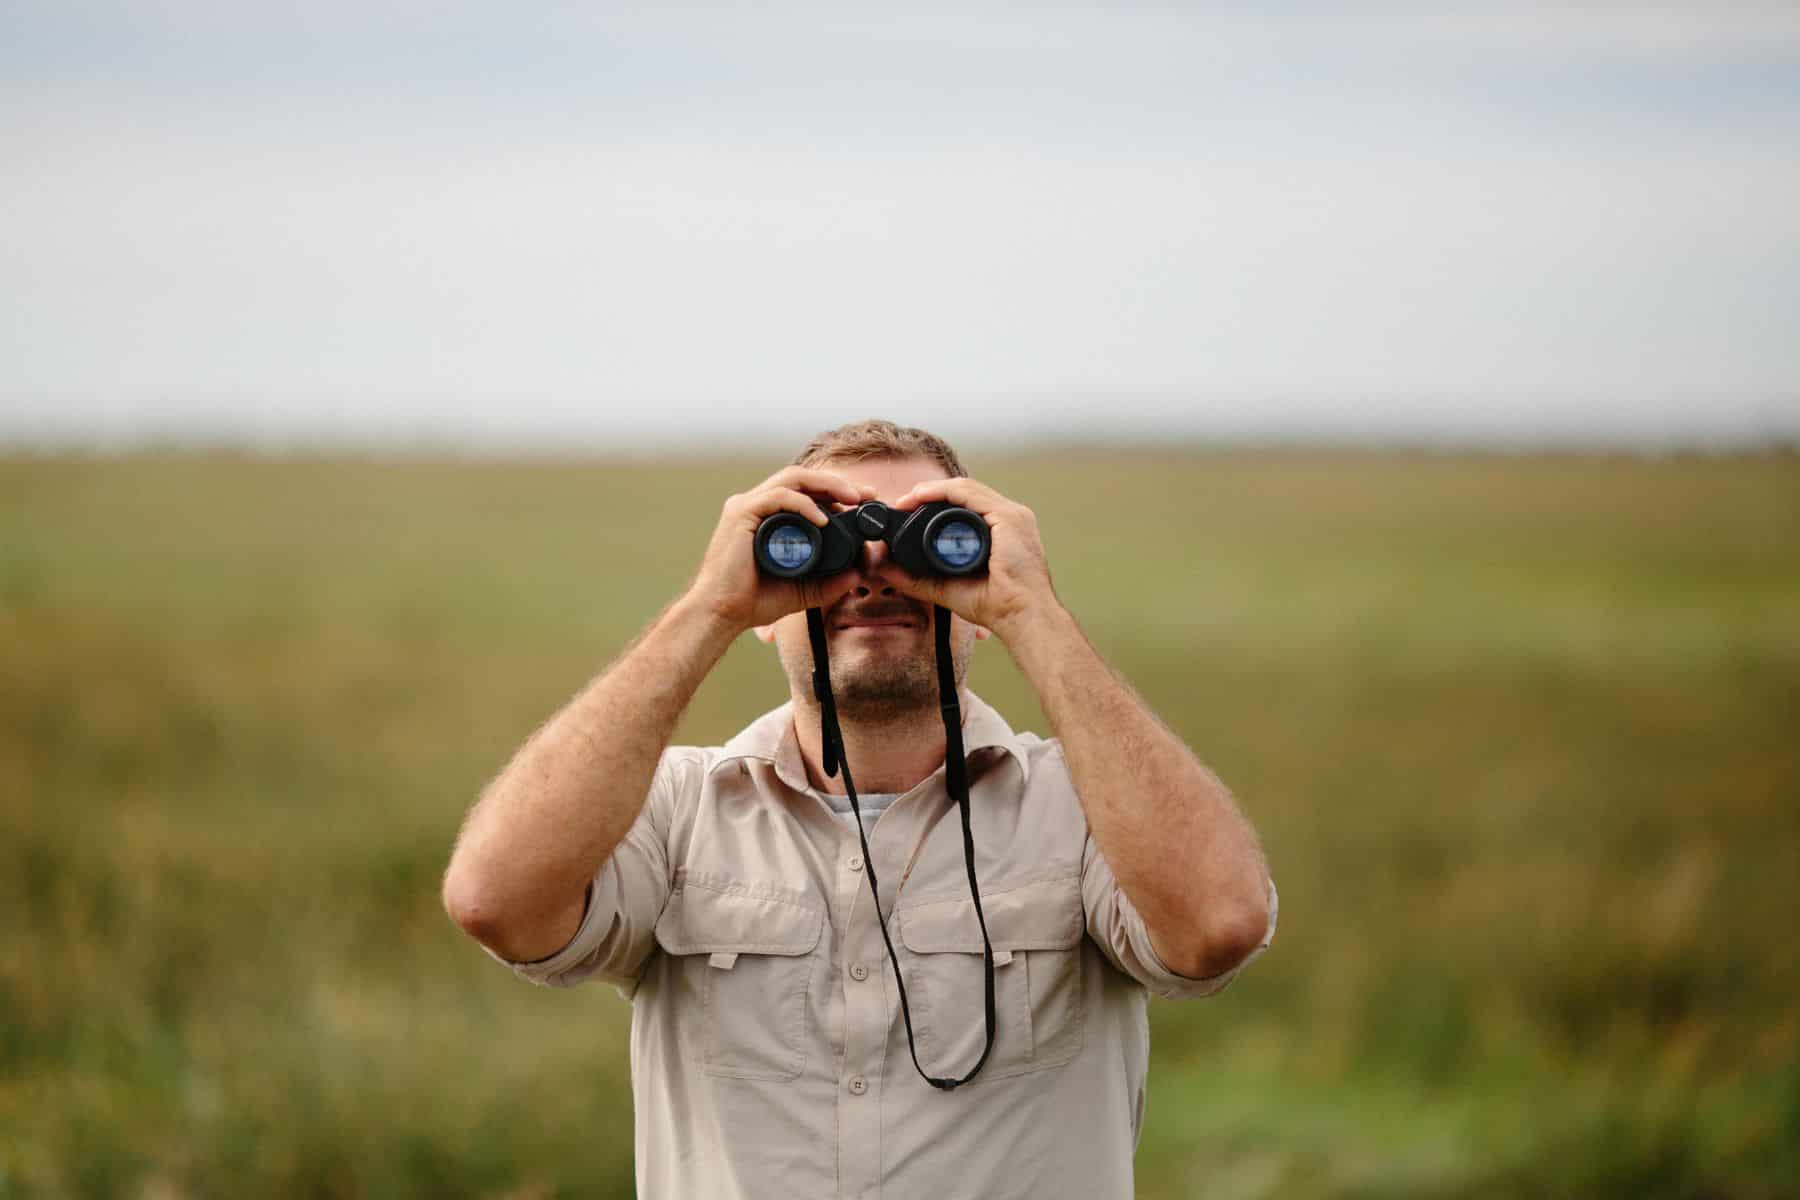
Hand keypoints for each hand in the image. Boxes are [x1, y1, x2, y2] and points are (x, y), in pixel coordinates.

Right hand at [685, 466, 876, 633]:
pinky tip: (824, 518)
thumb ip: (829, 582)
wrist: (721, 614)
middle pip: (803, 478)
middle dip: (838, 483)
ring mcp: (747, 506)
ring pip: (793, 478)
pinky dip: (804, 504)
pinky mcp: (741, 514)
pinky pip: (779, 497)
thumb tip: (857, 573)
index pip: (807, 491)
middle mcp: (757, 505)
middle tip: (866, 495)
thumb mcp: (802, 589)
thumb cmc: (752, 600)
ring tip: (852, 498)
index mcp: (769, 516)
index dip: (836, 491)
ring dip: (827, 484)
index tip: (864, 502)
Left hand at [887, 477, 1058, 640]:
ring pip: (965, 489)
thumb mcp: (948, 586)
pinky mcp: (1009, 517)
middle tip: (902, 503)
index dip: (935, 504)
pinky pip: (970, 494)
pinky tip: (922, 496)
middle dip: (931, 494)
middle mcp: (1009, 518)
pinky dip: (943, 491)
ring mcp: (1011, 515)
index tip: (907, 512)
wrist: (1021, 616)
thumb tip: (885, 568)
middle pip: (964, 494)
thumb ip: (917, 578)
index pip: (966, 506)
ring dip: (932, 490)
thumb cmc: (997, 605)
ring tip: (907, 499)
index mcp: (1001, 531)